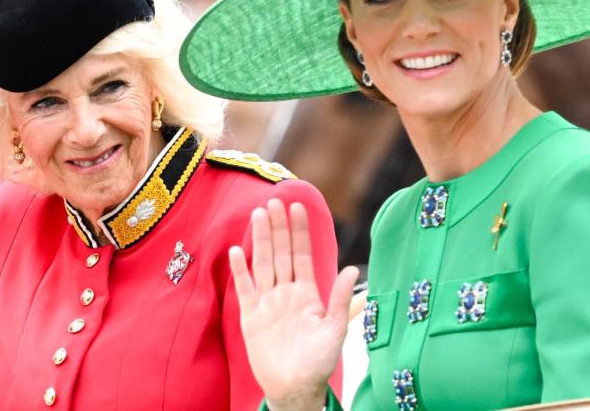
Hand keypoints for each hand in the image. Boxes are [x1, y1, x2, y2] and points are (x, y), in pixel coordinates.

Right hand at [230, 199, 358, 410]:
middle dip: (278, 227)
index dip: (300, 231)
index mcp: (307, 293)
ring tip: (258, 215)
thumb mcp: (335, 331)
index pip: (302, 255)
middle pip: (281, 253)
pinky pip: (244, 288)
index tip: (298, 207)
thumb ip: (340, 300)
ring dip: (261, 240)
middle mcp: (286, 293)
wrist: (295, 388)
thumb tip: (351, 269)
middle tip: (274, 200)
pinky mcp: (251, 317)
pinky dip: (240, 270)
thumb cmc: (319, 363)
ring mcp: (267, 302)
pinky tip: (237, 251)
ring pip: (263, 264)